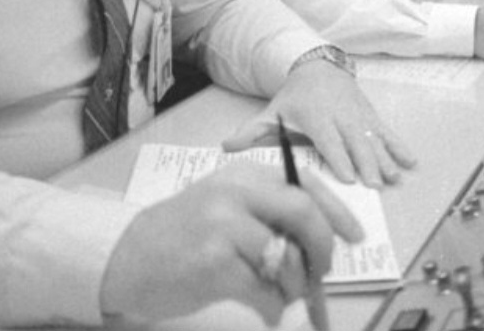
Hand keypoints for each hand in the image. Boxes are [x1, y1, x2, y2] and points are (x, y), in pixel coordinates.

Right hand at [100, 161, 360, 326]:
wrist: (129, 256)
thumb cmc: (185, 235)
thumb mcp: (226, 206)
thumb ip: (267, 213)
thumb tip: (323, 243)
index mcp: (242, 174)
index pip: (303, 183)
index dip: (336, 210)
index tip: (354, 236)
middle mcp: (234, 191)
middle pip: (303, 211)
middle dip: (322, 247)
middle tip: (319, 272)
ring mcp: (223, 226)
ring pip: (287, 259)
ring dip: (293, 286)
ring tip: (274, 292)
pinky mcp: (215, 263)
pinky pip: (267, 293)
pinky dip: (273, 308)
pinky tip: (259, 306)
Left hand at [222, 60, 415, 187]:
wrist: (316, 64)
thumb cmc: (294, 96)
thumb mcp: (273, 111)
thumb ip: (251, 131)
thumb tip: (225, 147)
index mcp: (315, 117)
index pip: (328, 139)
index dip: (339, 157)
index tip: (348, 178)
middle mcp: (339, 115)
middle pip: (354, 142)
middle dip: (366, 163)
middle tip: (377, 185)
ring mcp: (357, 114)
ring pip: (373, 138)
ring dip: (385, 158)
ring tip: (395, 177)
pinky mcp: (370, 113)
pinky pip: (386, 130)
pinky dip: (399, 144)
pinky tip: (411, 161)